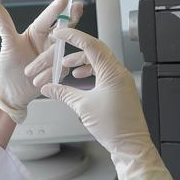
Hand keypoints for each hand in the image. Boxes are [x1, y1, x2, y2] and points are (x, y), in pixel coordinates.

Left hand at [0, 0, 81, 123]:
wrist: (10, 91)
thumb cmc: (7, 66)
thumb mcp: (7, 43)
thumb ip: (3, 22)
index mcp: (37, 31)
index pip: (49, 17)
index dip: (57, 9)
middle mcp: (49, 40)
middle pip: (64, 28)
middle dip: (71, 18)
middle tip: (76, 10)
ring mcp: (56, 55)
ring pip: (60, 51)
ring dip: (46, 62)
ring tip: (28, 72)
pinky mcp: (60, 69)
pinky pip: (61, 68)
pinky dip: (49, 74)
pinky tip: (38, 81)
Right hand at [34, 28, 173, 179]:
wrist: (131, 146)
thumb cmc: (114, 127)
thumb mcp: (83, 107)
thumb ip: (63, 93)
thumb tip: (48, 88)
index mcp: (112, 72)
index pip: (92, 45)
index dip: (74, 36)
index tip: (61, 33)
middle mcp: (119, 73)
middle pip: (95, 52)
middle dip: (75, 51)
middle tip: (60, 50)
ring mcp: (121, 82)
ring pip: (99, 63)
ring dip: (82, 63)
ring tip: (67, 69)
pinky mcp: (121, 90)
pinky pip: (104, 74)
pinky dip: (90, 73)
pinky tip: (80, 80)